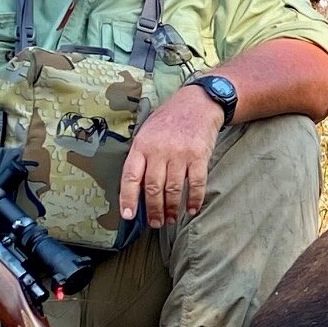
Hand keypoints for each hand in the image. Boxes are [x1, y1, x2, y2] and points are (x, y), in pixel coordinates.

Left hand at [121, 87, 224, 226]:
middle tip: (155, 223)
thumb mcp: (147, 132)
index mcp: (142, 145)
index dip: (128, 199)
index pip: (131, 177)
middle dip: (153, 210)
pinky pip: (196, 184)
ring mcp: (180, 153)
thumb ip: (141, 157)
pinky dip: (194, 200)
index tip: (128, 216)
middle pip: (153, 188)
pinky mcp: (199, 156)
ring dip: (172, 209)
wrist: (198, 103)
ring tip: (170, 219)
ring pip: (173, 190)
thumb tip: (136, 188)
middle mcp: (159, 150)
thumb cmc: (170, 120)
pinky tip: (192, 209)